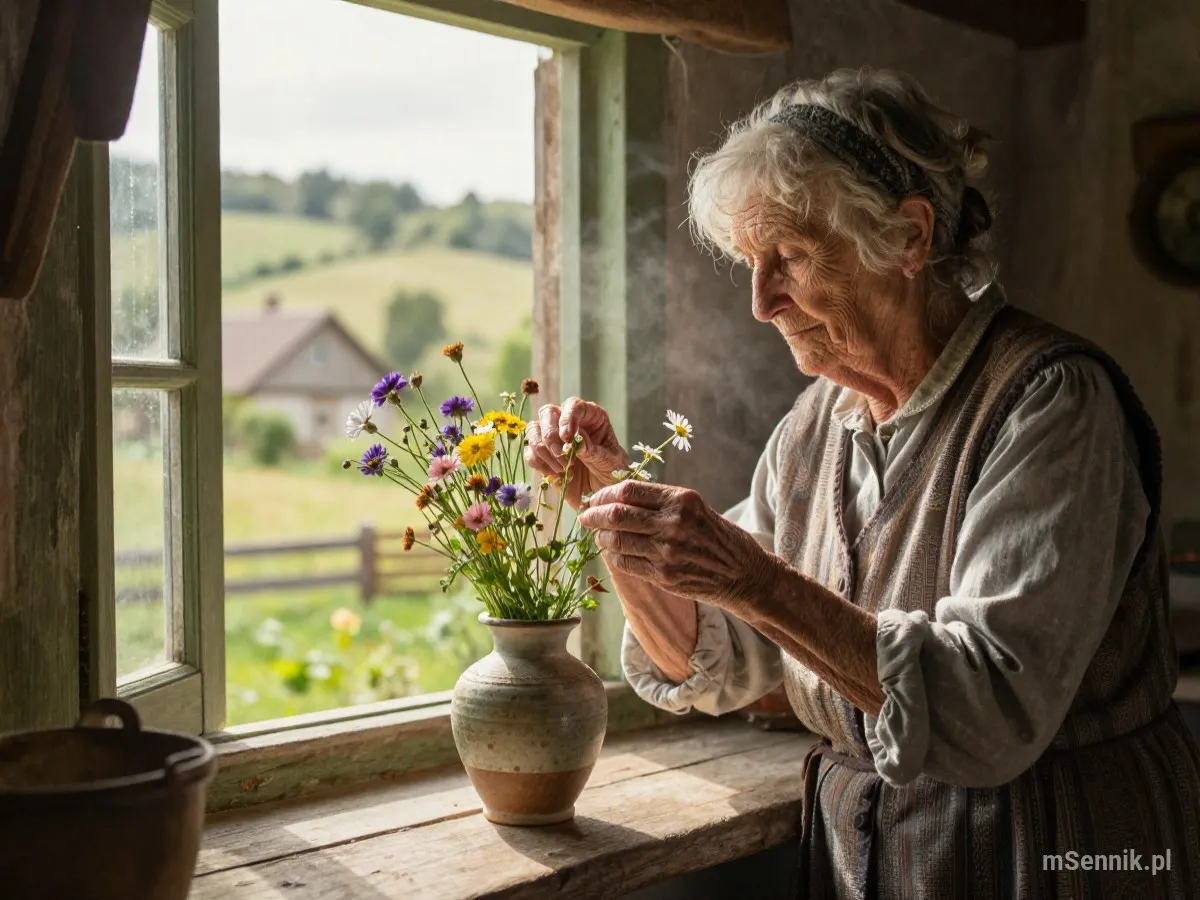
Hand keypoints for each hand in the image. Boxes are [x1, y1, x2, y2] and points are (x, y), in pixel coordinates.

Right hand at [523, 398, 628, 510]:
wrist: (603, 497)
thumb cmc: (612, 475)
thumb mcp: (611, 464)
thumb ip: (594, 452)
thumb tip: (576, 441)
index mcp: (591, 417)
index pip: (573, 405)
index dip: (567, 417)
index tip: (568, 438)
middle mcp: (570, 423)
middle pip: (547, 413)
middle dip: (551, 436)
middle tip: (563, 457)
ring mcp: (554, 438)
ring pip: (534, 430)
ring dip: (545, 451)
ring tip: (564, 469)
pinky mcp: (543, 456)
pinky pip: (530, 453)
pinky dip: (541, 465)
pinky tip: (558, 476)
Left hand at [576, 479, 778, 611]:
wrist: (744, 574)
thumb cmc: (717, 536)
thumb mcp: (695, 507)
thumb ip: (660, 501)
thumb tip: (616, 496)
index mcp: (682, 499)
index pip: (628, 491)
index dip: (604, 494)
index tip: (595, 498)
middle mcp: (674, 523)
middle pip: (617, 515)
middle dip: (593, 515)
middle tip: (585, 516)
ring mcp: (668, 552)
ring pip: (616, 540)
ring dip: (601, 537)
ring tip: (599, 535)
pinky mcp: (665, 576)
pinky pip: (625, 564)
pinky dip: (613, 557)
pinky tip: (612, 553)